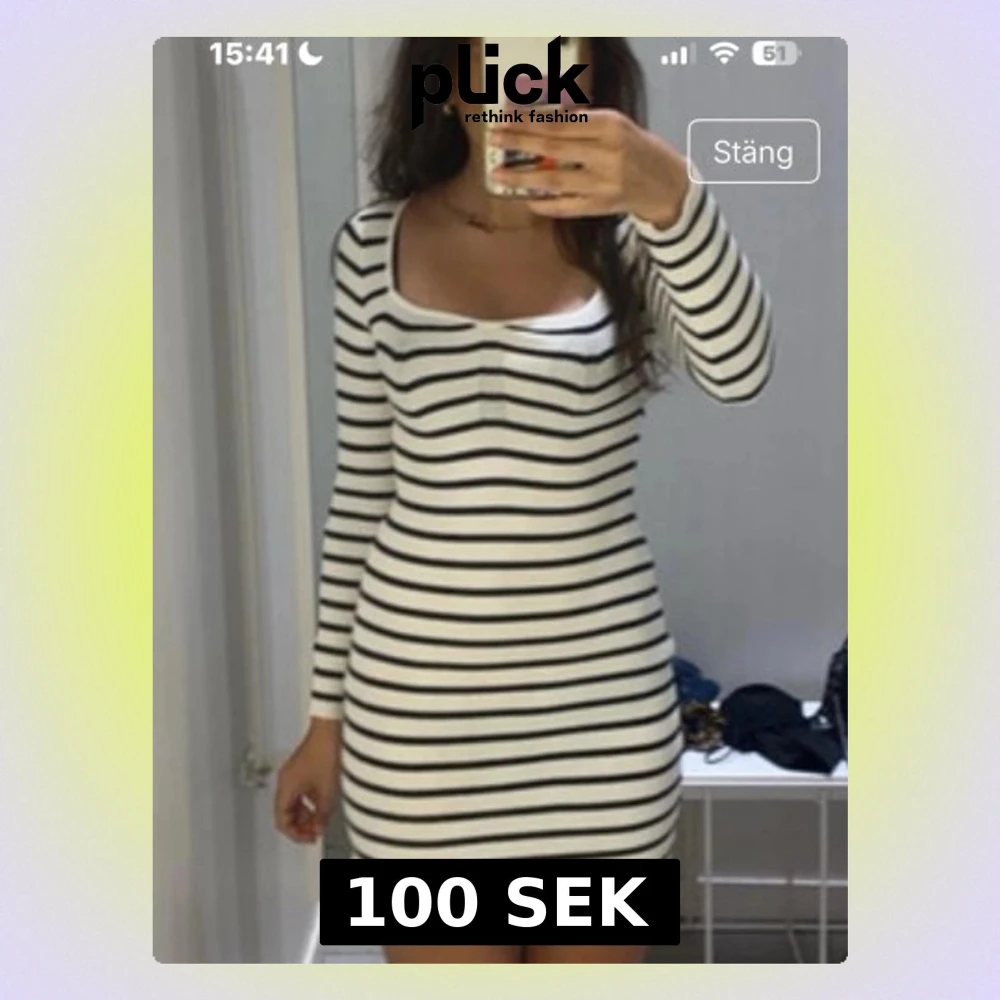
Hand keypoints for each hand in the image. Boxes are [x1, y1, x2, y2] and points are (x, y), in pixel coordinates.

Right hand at [273, 719, 340, 843]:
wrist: (331, 728)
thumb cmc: (326, 753)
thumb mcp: (327, 791)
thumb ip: (322, 815)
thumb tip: (319, 828)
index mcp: (285, 787)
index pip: (282, 821)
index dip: (296, 834)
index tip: (310, 839)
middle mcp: (285, 780)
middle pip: (286, 812)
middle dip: (301, 825)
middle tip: (316, 832)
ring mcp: (294, 773)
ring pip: (294, 802)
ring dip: (306, 814)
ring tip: (321, 819)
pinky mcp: (303, 767)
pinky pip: (301, 791)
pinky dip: (310, 801)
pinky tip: (323, 803)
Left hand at [488, 108, 690, 226]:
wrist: (667, 184)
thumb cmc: (637, 150)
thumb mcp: (616, 126)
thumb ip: (582, 125)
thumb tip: (539, 122)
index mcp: (610, 126)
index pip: (561, 121)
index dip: (531, 119)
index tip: (507, 118)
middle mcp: (607, 154)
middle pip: (553, 147)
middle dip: (519, 141)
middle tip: (495, 138)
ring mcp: (603, 183)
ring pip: (554, 179)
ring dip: (523, 177)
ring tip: (499, 174)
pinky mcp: (601, 207)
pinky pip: (565, 206)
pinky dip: (544, 203)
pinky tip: (527, 198)